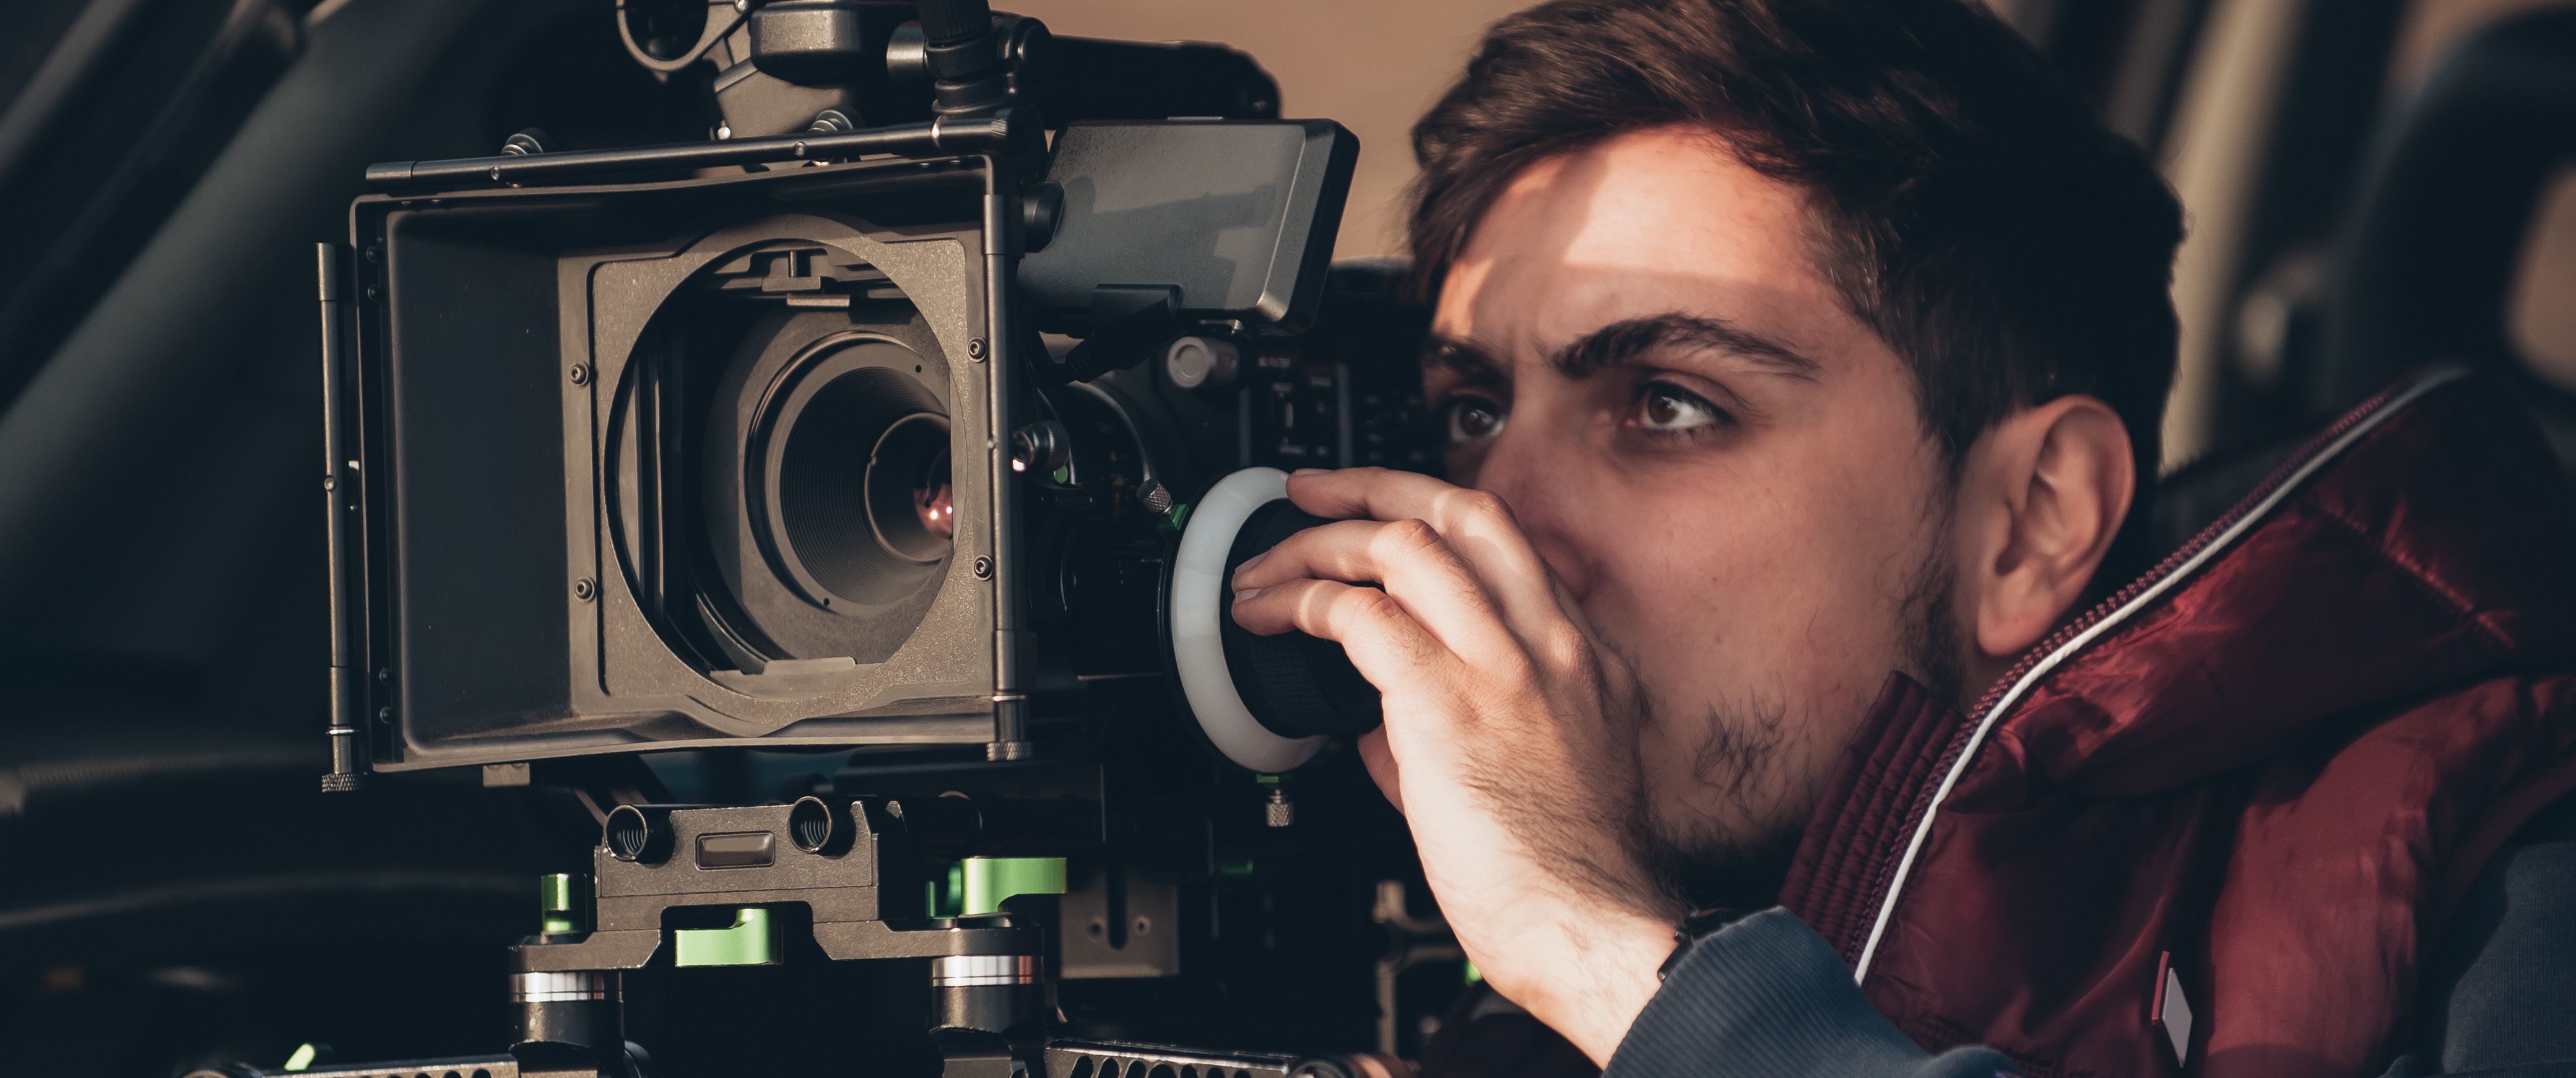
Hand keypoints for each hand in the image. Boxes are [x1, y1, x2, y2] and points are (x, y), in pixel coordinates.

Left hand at [1228, 467, 1681, 1063]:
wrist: (1595, 928)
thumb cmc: (1569, 879)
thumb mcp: (1539, 779)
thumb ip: (1458, 736)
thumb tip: (1380, 728)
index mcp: (1580, 658)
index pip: (1503, 548)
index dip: (1428, 519)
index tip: (1379, 520)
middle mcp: (1551, 643)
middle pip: (1460, 513)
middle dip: (1374, 486)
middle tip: (1315, 491)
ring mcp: (1503, 665)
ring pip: (1403, 544)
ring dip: (1317, 544)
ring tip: (1268, 567)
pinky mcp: (1448, 700)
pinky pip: (1361, 614)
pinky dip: (1304, 603)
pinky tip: (1272, 618)